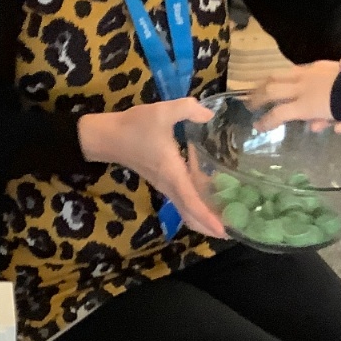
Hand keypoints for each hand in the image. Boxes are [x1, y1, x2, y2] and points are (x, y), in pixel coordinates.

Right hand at [77, 99, 223, 237]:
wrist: (107, 137)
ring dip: (203, 217)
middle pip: (190, 214)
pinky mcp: (162, 181)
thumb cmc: (134, 127)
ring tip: (227, 218)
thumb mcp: (162, 112)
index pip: (191, 203)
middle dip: (209, 225)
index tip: (224, 231)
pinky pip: (182, 199)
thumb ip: (187, 109)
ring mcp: (165, 185)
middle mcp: (169, 185)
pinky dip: (196, 204)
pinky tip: (211, 195)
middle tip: (233, 232)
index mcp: (172, 174)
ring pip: (186, 208)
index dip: (207, 218)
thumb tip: (209, 114)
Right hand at [253, 61, 340, 128]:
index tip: (257, 127)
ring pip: (279, 75)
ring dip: (264, 83)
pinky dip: (282, 76)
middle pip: (272, 90)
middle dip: (257, 98)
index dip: (265, 122)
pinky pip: (294, 70)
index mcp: (309, 105)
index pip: (279, 114)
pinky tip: (279, 79)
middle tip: (248, 105)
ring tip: (256, 90)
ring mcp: (310, 73)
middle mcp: (305, 87)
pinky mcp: (318, 65)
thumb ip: (328, 125)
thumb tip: (314, 126)